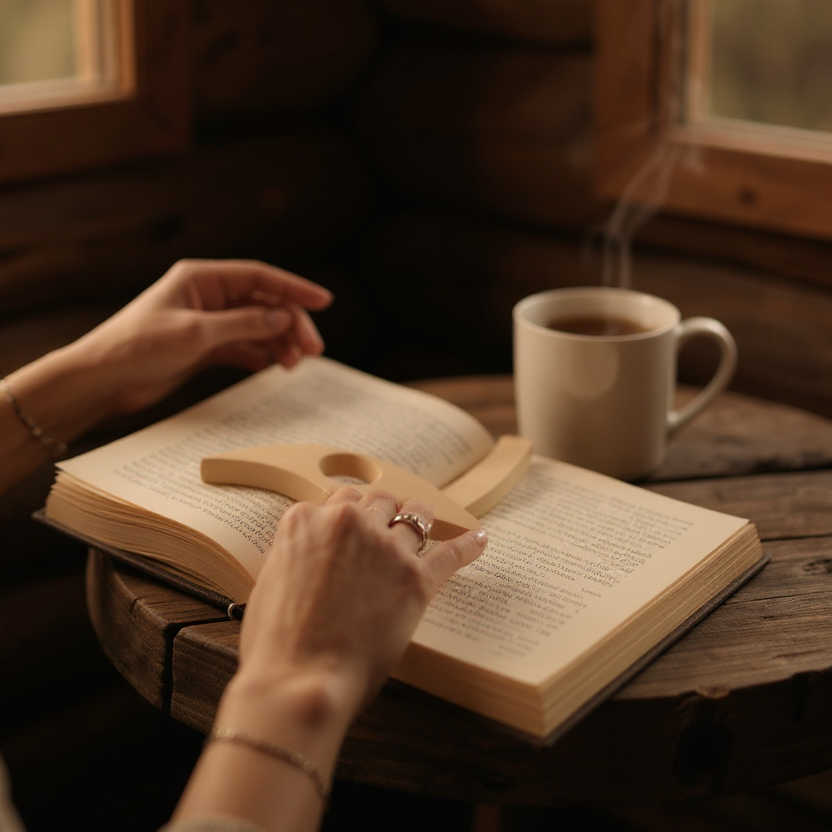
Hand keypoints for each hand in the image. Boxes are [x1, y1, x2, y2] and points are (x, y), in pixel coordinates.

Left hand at [74, 259, 331, 412]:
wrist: (103, 380)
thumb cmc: (137, 347)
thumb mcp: (195, 333)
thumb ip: (243, 324)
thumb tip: (283, 316)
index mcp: (202, 278)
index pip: (259, 276)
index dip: (294, 288)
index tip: (324, 302)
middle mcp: (207, 296)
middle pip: (263, 303)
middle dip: (291, 323)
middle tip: (312, 349)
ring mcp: (206, 322)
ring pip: (256, 327)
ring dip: (279, 342)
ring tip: (295, 363)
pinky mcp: (203, 348)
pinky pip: (243, 347)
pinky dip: (260, 356)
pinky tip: (274, 367)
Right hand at [237, 488, 487, 715]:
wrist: (301, 679)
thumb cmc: (276, 642)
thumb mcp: (271, 580)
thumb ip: (296, 554)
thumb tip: (312, 555)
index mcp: (306, 520)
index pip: (339, 500)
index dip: (350, 516)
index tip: (356, 528)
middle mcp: (348, 523)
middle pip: (378, 501)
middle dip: (382, 515)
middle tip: (386, 530)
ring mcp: (385, 548)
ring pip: (414, 515)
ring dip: (419, 521)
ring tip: (427, 527)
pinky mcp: (416, 578)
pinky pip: (450, 552)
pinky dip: (466, 545)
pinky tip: (478, 540)